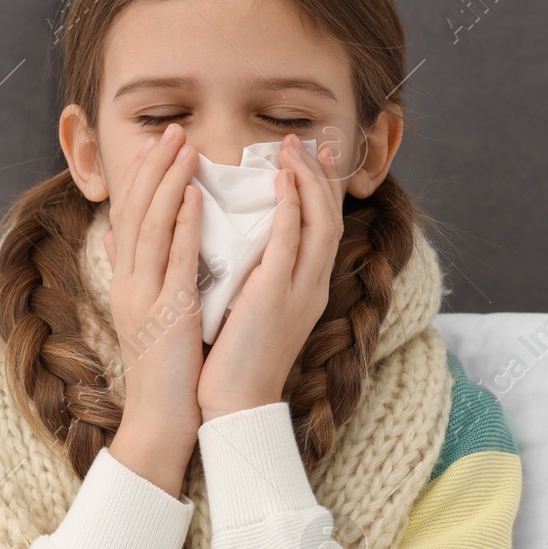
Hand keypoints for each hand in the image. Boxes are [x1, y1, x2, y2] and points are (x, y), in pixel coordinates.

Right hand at [102, 122, 204, 492]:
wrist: (161, 419)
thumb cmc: (163, 369)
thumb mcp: (140, 313)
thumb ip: (131, 271)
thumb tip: (112, 234)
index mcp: (124, 281)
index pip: (128, 216)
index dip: (141, 177)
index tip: (157, 143)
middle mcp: (127, 283)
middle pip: (135, 211)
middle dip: (153, 167)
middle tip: (173, 130)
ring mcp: (144, 297)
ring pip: (151, 227)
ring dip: (168, 182)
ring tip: (184, 147)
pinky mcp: (167, 314)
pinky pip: (175, 261)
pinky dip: (183, 224)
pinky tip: (195, 195)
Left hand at [197, 132, 342, 422]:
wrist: (232, 406)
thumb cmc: (229, 363)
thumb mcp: (240, 310)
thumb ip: (240, 276)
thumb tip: (217, 245)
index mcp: (303, 290)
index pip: (321, 229)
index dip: (318, 192)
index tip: (307, 161)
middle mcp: (311, 286)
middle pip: (330, 217)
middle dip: (320, 176)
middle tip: (306, 143)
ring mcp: (299, 290)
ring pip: (319, 221)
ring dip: (308, 180)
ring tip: (292, 149)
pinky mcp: (276, 294)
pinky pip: (292, 240)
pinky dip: (292, 206)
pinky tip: (283, 180)